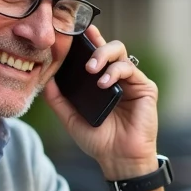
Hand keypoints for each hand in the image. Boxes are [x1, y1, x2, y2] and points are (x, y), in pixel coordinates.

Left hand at [41, 24, 158, 178]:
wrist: (119, 159)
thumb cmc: (98, 140)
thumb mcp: (70, 118)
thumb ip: (58, 99)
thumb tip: (46, 79)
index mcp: (101, 82)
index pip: (94, 54)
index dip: (87, 40)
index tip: (75, 32)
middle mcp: (117, 78)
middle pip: (109, 47)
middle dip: (95, 47)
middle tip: (84, 62)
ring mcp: (132, 82)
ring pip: (120, 53)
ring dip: (103, 56)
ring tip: (91, 71)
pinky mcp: (145, 88)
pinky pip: (130, 69)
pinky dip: (115, 72)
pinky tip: (103, 83)